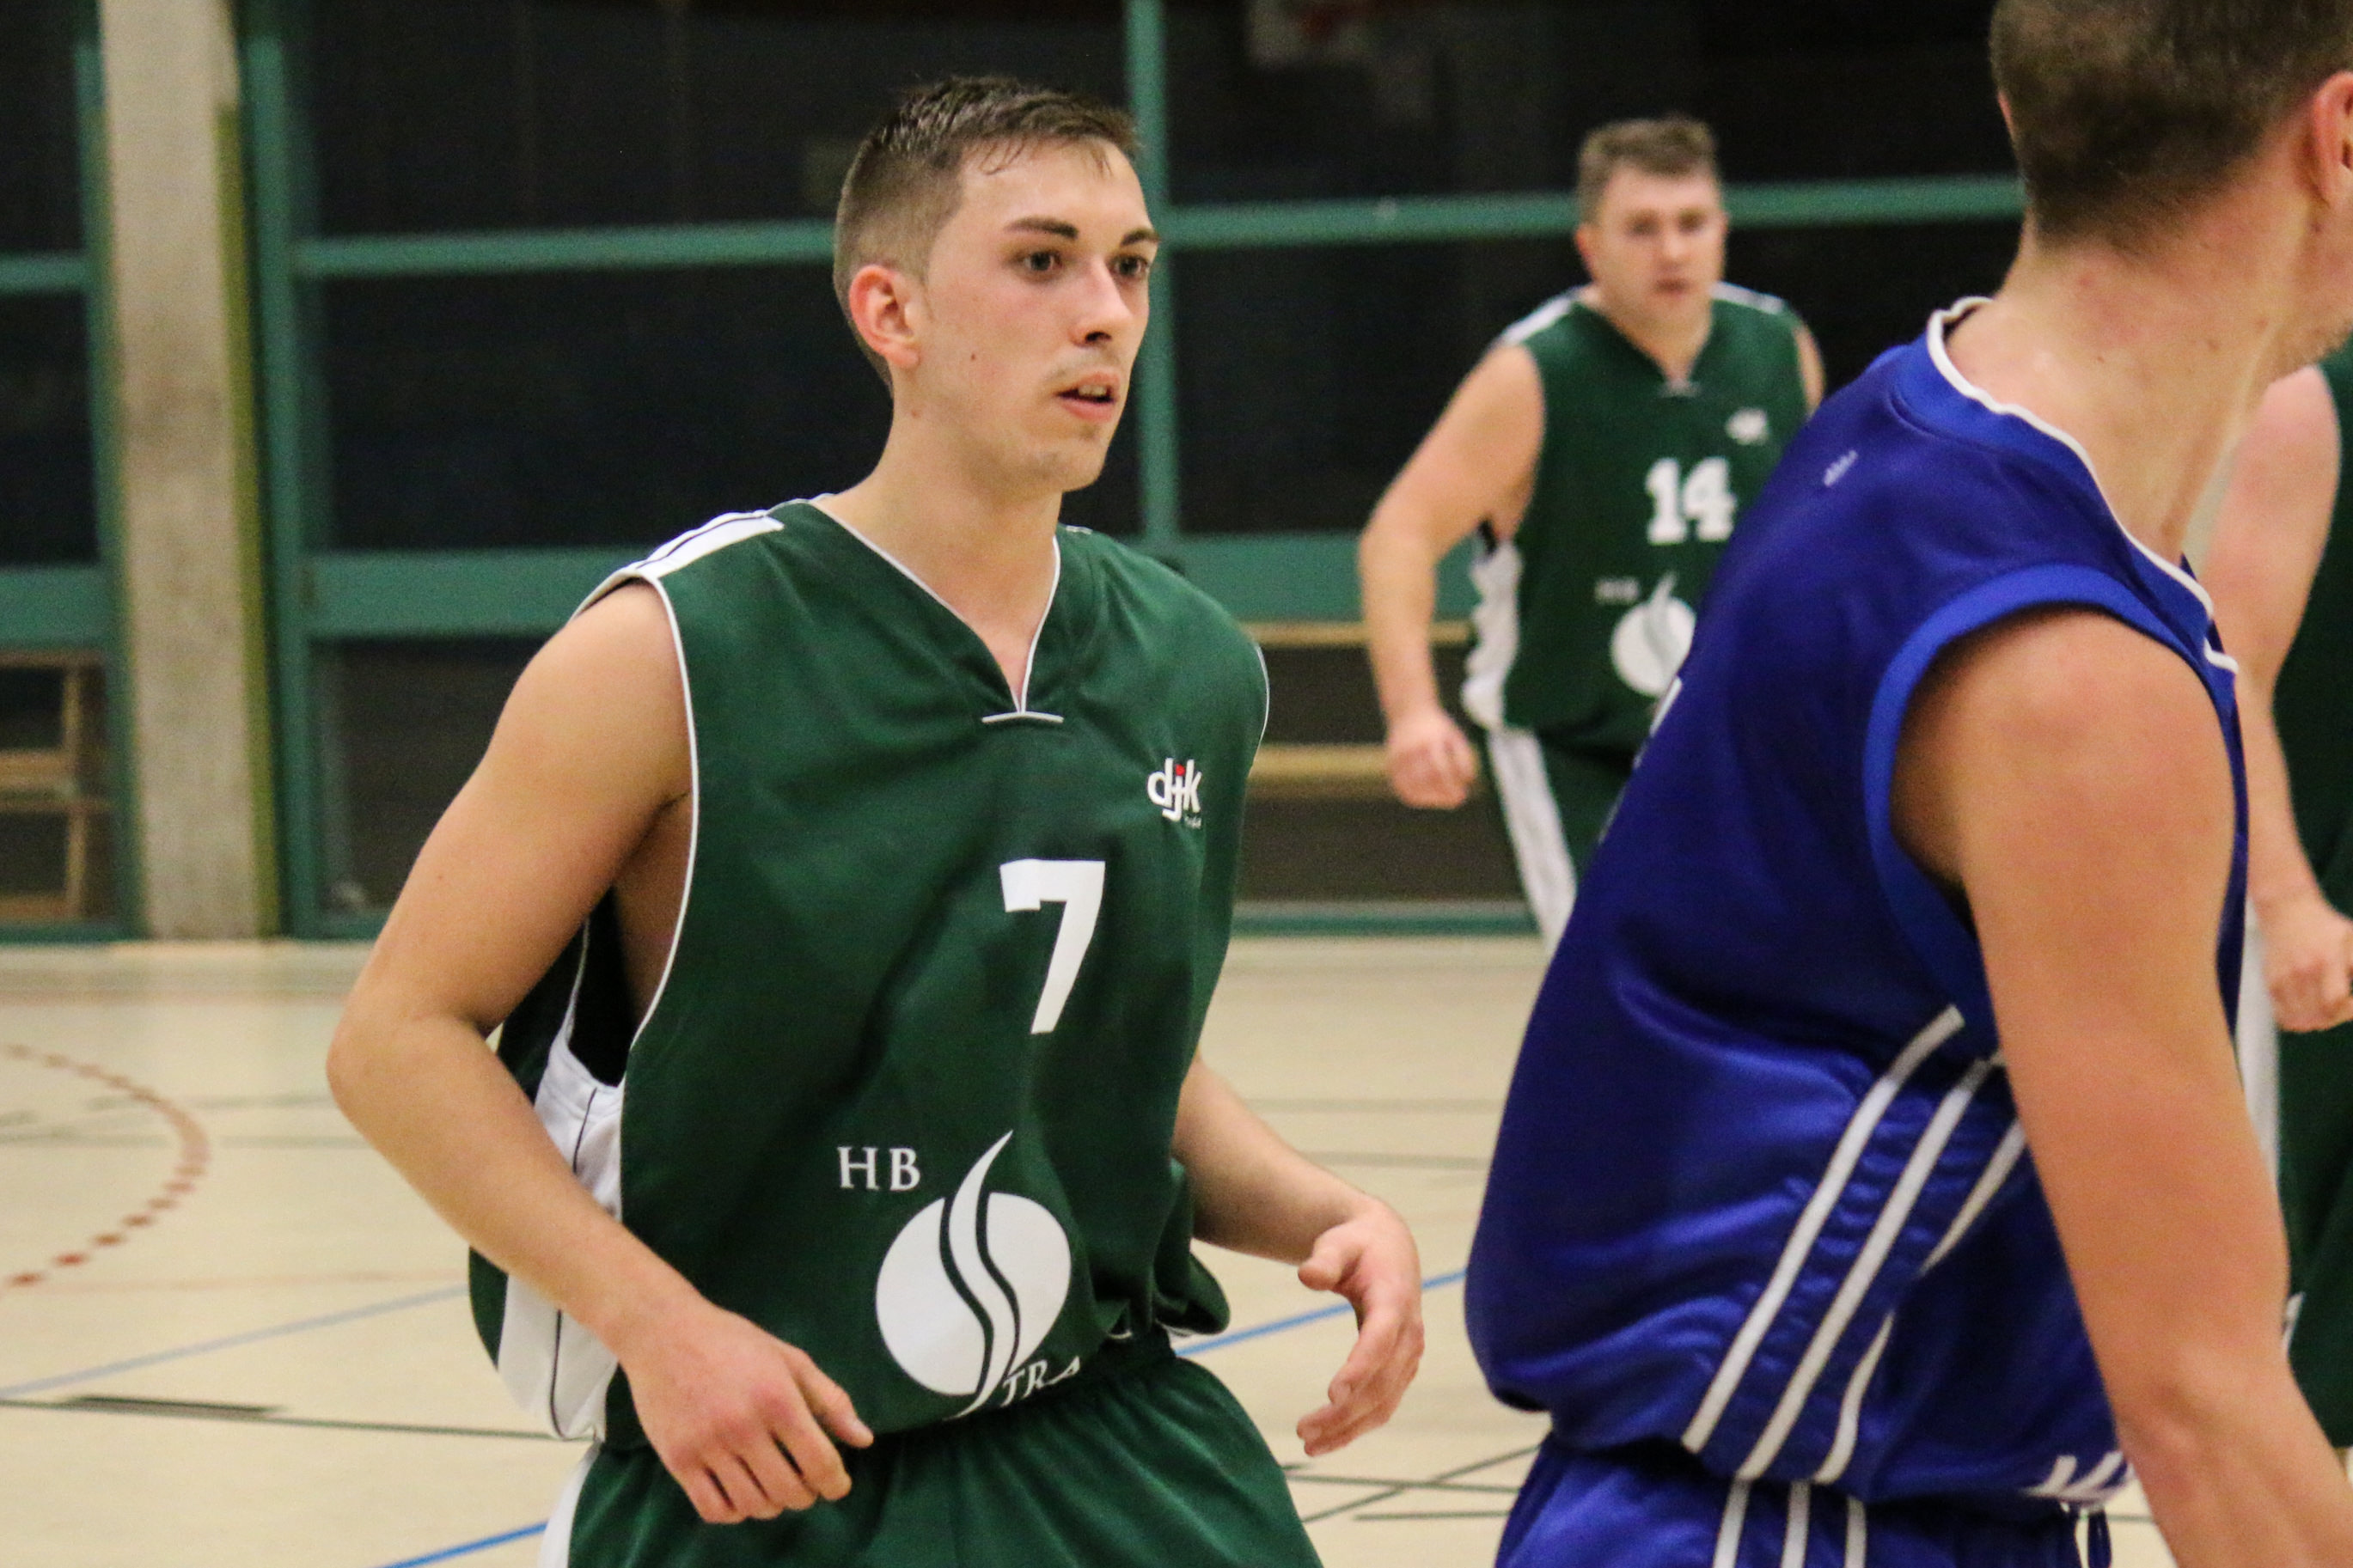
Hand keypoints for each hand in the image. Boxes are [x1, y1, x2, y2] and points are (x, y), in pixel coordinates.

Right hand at [615, 1294, 874, 1523]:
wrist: (664, 1332)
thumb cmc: (734, 1342)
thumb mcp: (790, 1359)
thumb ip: (830, 1400)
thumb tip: (864, 1440)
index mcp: (777, 1399)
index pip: (819, 1463)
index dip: (835, 1484)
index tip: (837, 1485)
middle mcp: (743, 1427)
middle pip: (788, 1491)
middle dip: (806, 1495)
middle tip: (805, 1483)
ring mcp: (707, 1446)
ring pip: (753, 1505)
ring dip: (772, 1504)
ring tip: (774, 1487)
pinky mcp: (677, 1459)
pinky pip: (713, 1508)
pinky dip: (735, 1512)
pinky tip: (741, 1493)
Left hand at [1294, 1200, 1424, 1455]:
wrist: (1389, 1249)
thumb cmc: (1356, 1245)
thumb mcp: (1338, 1243)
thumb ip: (1324, 1259)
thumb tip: (1307, 1275)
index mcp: (1395, 1300)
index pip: (1380, 1340)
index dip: (1360, 1368)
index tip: (1333, 1395)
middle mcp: (1409, 1334)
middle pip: (1380, 1382)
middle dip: (1344, 1412)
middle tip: (1302, 1431)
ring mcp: (1409, 1356)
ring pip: (1384, 1403)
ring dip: (1349, 1428)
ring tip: (1309, 1445)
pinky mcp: (1401, 1371)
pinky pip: (1383, 1406)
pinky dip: (1357, 1427)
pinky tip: (1327, 1441)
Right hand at [1385, 705, 1479, 809]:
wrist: (1408, 711)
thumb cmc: (1437, 728)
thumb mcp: (1454, 737)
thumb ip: (1464, 758)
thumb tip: (1466, 781)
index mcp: (1429, 741)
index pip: (1441, 770)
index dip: (1452, 786)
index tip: (1462, 795)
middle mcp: (1412, 749)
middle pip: (1426, 781)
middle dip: (1443, 795)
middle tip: (1455, 799)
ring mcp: (1399, 757)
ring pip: (1412, 787)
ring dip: (1429, 798)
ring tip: (1442, 798)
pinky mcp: (1391, 763)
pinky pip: (1401, 786)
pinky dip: (1413, 795)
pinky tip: (1425, 797)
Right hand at [2264, 890, 2352, 1032]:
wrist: (2286, 910)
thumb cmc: (2326, 926)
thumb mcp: (2352, 939)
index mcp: (2327, 959)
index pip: (2335, 1000)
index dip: (2347, 1011)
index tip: (2352, 1002)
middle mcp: (2303, 971)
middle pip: (2319, 1015)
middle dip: (2335, 1019)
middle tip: (2342, 1010)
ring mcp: (2284, 977)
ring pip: (2300, 1020)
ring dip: (2317, 1023)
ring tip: (2325, 1014)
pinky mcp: (2272, 981)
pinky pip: (2283, 1015)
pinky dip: (2297, 1022)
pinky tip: (2308, 1015)